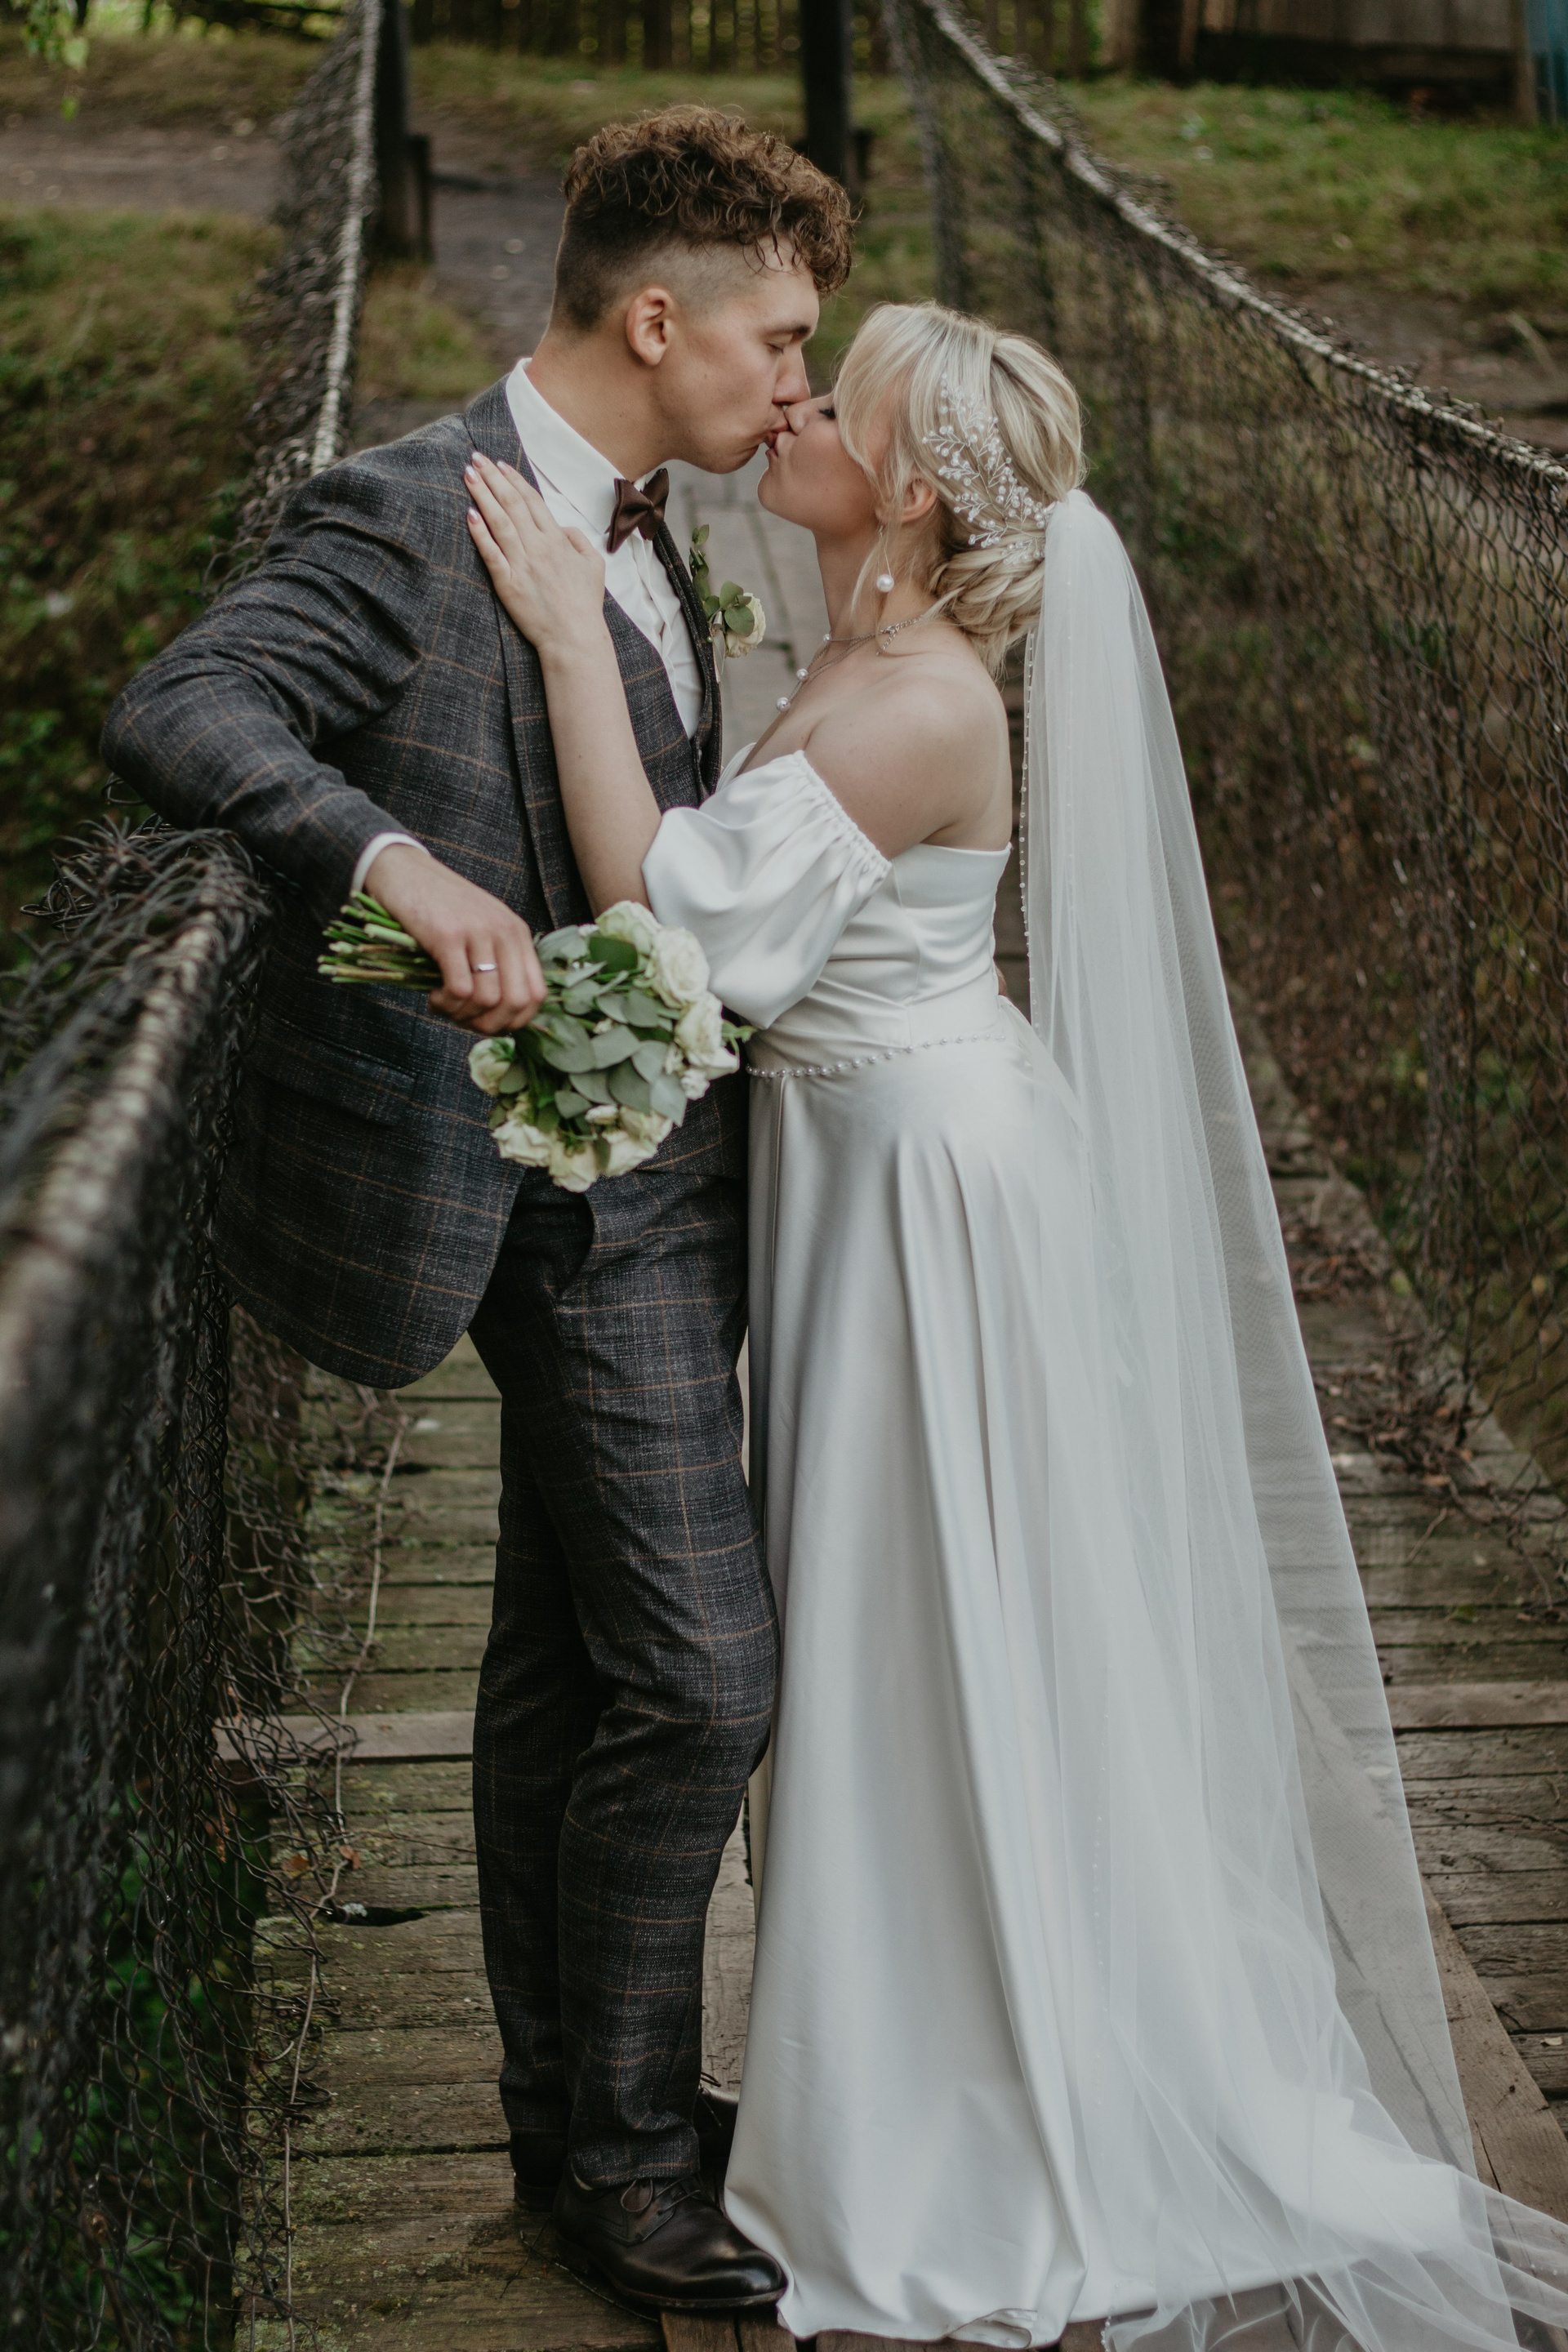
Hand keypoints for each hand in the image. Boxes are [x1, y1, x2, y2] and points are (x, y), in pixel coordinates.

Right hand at [363, 842, 544, 1034]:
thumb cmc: (439, 907)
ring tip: (444, 1005)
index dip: (517, 1020)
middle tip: (464, 1021)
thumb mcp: (480, 930)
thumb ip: (496, 963)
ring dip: (462, 1015)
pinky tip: (433, 995)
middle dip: (490, 1025)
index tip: (489, 1023)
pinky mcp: (448, 935)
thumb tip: (498, 1015)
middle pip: (517, 1002)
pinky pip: (460, 989)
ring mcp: (478, 932)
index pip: (538, 994)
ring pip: (487, 999)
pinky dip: (446, 1004)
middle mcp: (504, 932)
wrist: (403, 871)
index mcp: (517, 934)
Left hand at [465, 453, 607, 665]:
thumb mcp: (594, 566)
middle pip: (512, 504)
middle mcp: (539, 547)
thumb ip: (579, 541)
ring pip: (499, 521)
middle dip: (493, 478)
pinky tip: (469, 513)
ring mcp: (522, 564)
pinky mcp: (508, 583)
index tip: (499, 464)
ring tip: (468, 474)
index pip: (532, 501)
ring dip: (482, 494)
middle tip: (476, 457)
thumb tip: (564, 528)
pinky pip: (491, 553)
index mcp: (558, 540)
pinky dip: (480, 532)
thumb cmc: (585, 604)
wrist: (574, 638)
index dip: (514, 480)